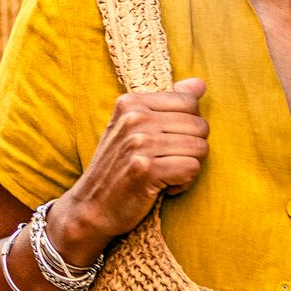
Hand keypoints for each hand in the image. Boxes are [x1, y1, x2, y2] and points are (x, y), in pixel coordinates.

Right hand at [51, 77, 207, 257]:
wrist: (90, 207)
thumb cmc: (117, 168)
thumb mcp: (134, 129)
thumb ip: (167, 103)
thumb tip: (199, 84)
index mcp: (131, 103)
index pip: (189, 102)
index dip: (187, 127)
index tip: (166, 142)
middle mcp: (134, 118)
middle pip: (199, 126)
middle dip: (191, 149)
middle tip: (166, 162)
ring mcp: (138, 143)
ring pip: (200, 148)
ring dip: (188, 168)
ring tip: (164, 175)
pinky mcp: (145, 169)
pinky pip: (191, 169)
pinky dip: (183, 183)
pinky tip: (164, 187)